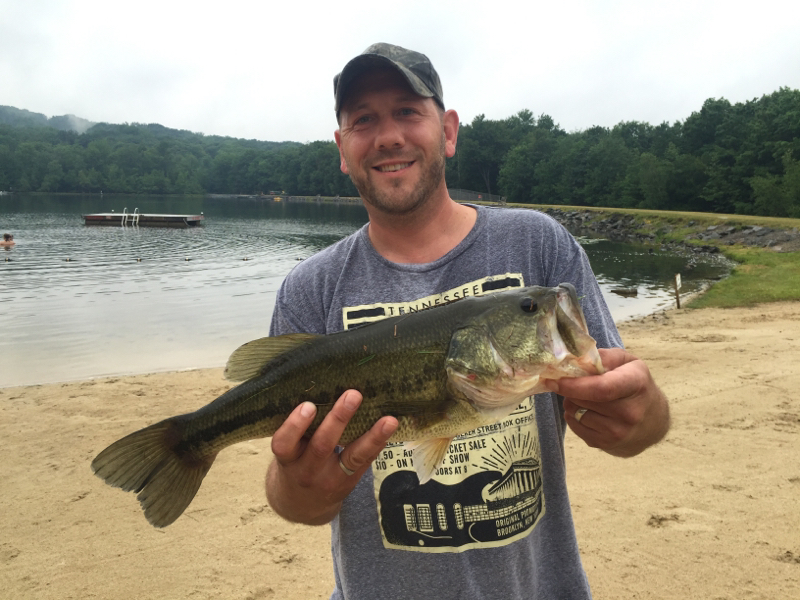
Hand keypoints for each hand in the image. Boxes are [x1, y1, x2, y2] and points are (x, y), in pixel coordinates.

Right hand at [265, 389, 397, 524]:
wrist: (300, 505)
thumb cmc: (294, 463)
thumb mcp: (288, 450)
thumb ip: (299, 430)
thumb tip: (324, 388)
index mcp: (287, 459)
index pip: (284, 443)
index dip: (295, 425)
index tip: (309, 405)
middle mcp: (307, 471)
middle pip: (322, 446)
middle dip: (339, 419)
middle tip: (353, 395)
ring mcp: (329, 480)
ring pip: (352, 456)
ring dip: (372, 436)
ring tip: (388, 420)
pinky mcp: (348, 483)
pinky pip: (365, 462)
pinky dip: (377, 444)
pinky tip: (389, 429)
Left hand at [546, 348, 669, 456]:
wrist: (654, 421)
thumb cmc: (636, 385)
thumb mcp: (627, 362)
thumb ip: (605, 356)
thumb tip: (577, 359)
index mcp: (636, 384)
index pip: (602, 388)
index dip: (575, 385)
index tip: (556, 381)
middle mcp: (631, 412)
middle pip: (584, 400)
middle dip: (571, 390)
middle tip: (573, 383)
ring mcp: (619, 432)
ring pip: (576, 413)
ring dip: (572, 403)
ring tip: (585, 398)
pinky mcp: (607, 444)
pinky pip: (575, 427)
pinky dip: (574, 416)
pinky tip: (587, 411)